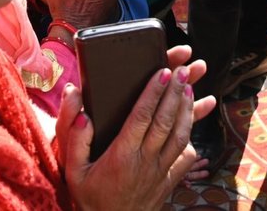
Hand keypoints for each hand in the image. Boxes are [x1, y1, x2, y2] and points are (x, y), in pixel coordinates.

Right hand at [58, 46, 215, 210]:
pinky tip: (192, 122)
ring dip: (188, 109)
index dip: (154, 93)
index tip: (164, 72)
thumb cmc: (91, 198)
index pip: (142, 117)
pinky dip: (191, 137)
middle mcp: (145, 161)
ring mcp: (160, 171)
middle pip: (166, 121)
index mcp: (122, 155)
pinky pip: (186, 156)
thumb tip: (81, 110)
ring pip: (181, 135)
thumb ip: (75, 140)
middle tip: (185, 69)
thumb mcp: (74, 172)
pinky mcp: (169, 180)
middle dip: (177, 92)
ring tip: (192, 87)